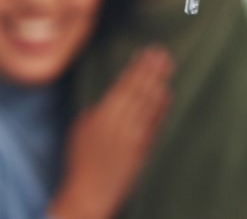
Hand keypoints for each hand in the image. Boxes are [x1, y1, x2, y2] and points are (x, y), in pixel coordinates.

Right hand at [48, 47, 172, 218]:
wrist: (91, 192)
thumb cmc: (80, 160)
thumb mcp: (80, 128)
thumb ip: (96, 110)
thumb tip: (110, 98)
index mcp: (101, 115)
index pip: (122, 86)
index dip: (135, 69)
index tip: (145, 54)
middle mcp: (119, 123)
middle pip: (138, 91)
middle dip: (150, 71)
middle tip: (162, 54)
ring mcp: (133, 136)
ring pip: (148, 105)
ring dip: (157, 84)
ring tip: (166, 68)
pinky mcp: (142, 149)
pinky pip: (153, 123)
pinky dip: (160, 108)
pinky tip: (166, 96)